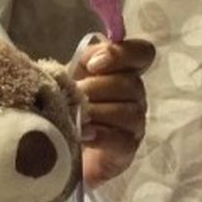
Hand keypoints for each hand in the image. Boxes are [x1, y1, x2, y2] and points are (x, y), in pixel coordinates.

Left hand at [73, 38, 154, 188]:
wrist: (60, 145)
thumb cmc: (68, 104)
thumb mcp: (71, 75)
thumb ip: (83, 60)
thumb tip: (92, 57)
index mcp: (121, 70)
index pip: (142, 53)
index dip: (121, 55)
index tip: (93, 65)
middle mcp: (134, 94)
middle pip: (130, 83)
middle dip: (96, 88)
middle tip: (73, 95)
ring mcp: (134, 123)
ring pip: (128, 111)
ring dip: (96, 111)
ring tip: (74, 115)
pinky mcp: (127, 149)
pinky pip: (121, 139)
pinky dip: (99, 135)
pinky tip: (82, 133)